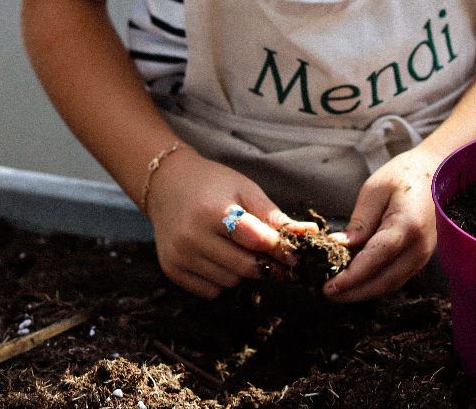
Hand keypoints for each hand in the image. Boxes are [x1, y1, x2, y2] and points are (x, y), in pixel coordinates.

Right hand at [143, 145, 318, 298]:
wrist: (167, 185)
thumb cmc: (213, 185)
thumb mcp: (246, 191)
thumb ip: (274, 216)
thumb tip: (308, 235)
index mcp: (212, 211)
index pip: (256, 240)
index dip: (281, 249)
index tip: (297, 255)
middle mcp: (191, 236)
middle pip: (245, 266)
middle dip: (267, 265)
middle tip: (278, 260)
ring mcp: (179, 255)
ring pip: (230, 282)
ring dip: (244, 272)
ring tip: (242, 250)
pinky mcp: (171, 269)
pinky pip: (210, 291)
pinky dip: (223, 280)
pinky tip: (222, 258)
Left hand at [322, 145, 441, 302]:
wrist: (435, 172)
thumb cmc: (404, 175)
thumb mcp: (375, 190)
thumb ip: (359, 222)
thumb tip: (339, 247)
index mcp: (408, 225)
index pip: (376, 259)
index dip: (351, 277)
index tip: (329, 286)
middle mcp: (419, 246)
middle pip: (384, 281)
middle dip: (354, 293)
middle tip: (328, 294)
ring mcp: (423, 254)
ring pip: (391, 284)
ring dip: (364, 292)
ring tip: (338, 292)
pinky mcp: (420, 257)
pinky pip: (396, 277)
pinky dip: (375, 284)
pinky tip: (357, 281)